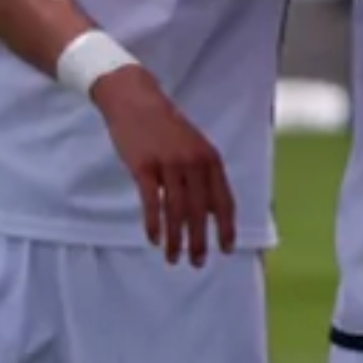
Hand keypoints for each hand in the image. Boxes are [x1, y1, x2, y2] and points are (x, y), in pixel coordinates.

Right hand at [90, 65, 236, 264]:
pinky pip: (151, 201)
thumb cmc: (166, 127)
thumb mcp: (194, 146)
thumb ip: (204, 174)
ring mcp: (169, 163)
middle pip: (200, 210)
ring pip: (176, 210)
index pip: (223, 200)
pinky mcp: (144, 166)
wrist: (136, 100)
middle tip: (198, 263)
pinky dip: (154, 224)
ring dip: (176, 239)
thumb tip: (211, 211)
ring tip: (174, 258)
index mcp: (210, 158)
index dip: (226, 226)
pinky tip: (154, 240)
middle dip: (200, 240)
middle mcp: (193, 162)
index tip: (227, 249)